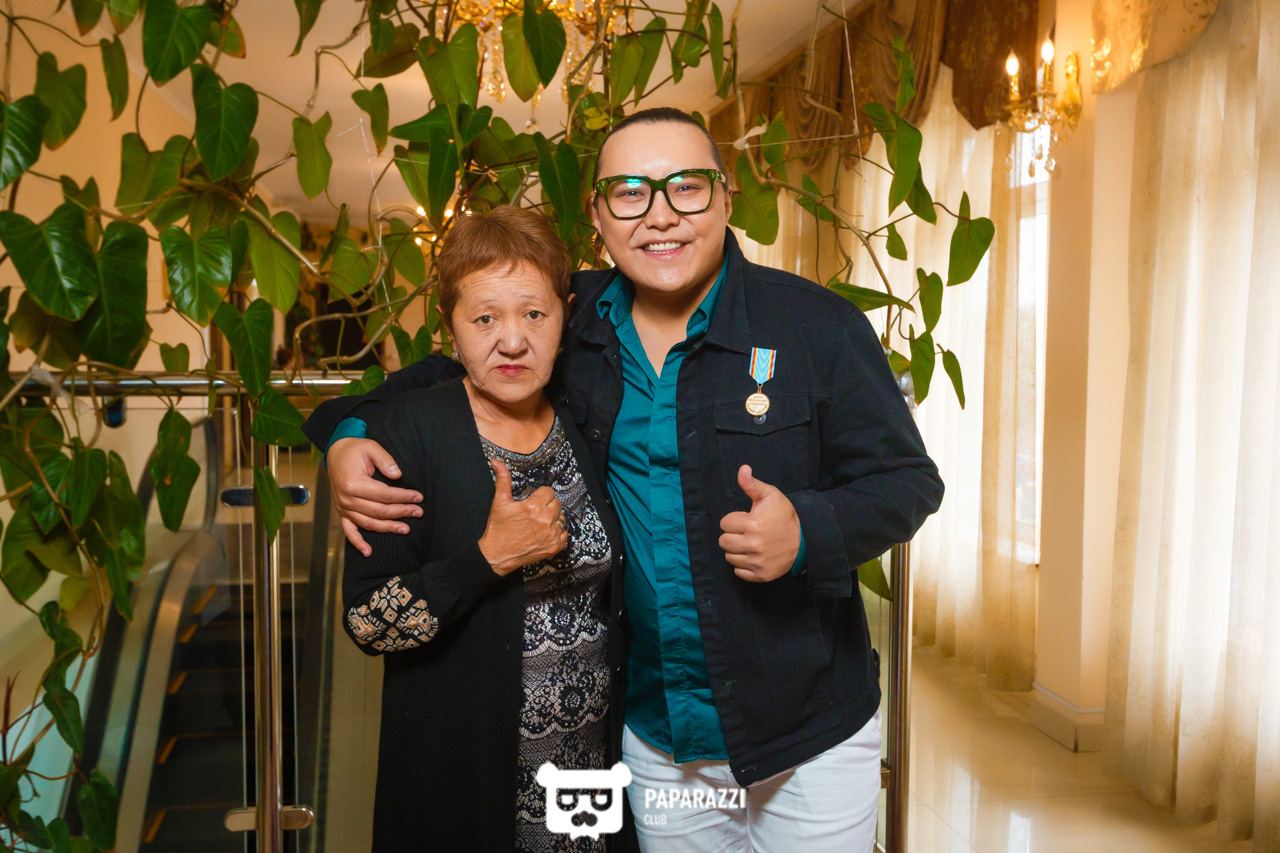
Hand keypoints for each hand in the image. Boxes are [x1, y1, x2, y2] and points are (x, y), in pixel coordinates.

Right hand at [328, 437, 422, 556]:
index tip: (418, 497)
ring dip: (388, 528)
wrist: (336, 452)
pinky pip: (349, 531)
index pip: (384, 495)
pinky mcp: (342, 512)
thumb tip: (398, 475)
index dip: (403, 497)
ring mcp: (343, 508)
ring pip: (369, 523)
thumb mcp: (371, 447)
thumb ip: (385, 460)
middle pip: (379, 511)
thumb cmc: (355, 450)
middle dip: (401, 512)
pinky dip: (358, 543)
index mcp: (353, 484)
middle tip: (419, 512)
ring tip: (406, 529)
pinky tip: (368, 552)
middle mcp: (346, 499)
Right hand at [477, 459, 568, 575]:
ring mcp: (551, 534)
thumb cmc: (498, 529)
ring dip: (553, 518)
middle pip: (557, 503)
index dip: (541, 495)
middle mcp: (545, 520)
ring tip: (540, 522)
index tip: (534, 500)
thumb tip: (496, 462)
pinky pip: (565, 534)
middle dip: (548, 505)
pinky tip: (546, 533)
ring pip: (562, 518)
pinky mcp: (554, 547)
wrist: (497, 555)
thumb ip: (503, 480)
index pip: (549, 492)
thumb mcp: (499, 502)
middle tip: (536, 511)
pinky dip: (558, 533)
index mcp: (533, 506)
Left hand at [718, 465, 800, 581]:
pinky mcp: (761, 575)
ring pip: (729, 557)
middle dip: (732, 535)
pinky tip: (753, 556)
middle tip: (746, 532)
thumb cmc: (784, 515)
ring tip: (749, 543)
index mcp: (752, 524)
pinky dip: (743, 565)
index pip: (724, 524)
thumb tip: (742, 469)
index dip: (733, 520)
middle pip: (723, 542)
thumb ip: (752, 484)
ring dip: (736, 550)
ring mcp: (757, 561)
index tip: (745, 519)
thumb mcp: (770, 495)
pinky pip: (738, 572)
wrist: (804, 538)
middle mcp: (753, 545)